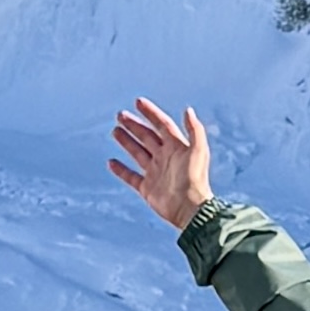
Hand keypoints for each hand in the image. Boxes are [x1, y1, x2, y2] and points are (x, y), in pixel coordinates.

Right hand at [109, 98, 215, 230]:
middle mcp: (165, 158)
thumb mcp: (198, 151)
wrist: (190, 209)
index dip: (151, 113)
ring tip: (115, 130)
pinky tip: (111, 162)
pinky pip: (131, 177)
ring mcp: (155, 173)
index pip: (162, 125)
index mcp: (177, 147)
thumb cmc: (195, 179)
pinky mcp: (147, 188)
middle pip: (147, 136)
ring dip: (127, 141)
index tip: (138, 102)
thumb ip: (195, 130)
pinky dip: (121, 170)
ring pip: (137, 153)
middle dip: (134, 125)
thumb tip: (188, 109)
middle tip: (120, 114)